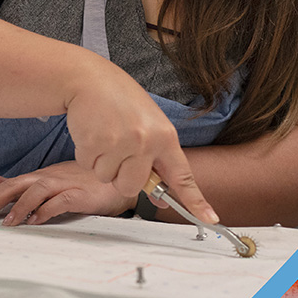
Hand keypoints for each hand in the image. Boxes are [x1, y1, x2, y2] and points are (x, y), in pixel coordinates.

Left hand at [0, 162, 136, 225]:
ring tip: (7, 223)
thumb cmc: (85, 181)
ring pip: (37, 191)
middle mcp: (50, 177)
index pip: (9, 186)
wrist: (118, 178)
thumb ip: (24, 182)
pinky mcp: (81, 193)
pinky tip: (37, 220)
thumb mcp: (52, 179)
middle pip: (16, 186)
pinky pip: (62, 200)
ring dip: (20, 206)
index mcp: (41, 176)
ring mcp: (65, 184)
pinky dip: (48, 209)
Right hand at [63, 65, 217, 222]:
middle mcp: (146, 141)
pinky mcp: (95, 144)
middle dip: (122, 176)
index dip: (196, 200)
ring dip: (102, 163)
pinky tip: (93, 133)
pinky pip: (89, 167)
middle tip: (119, 149)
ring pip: (108, 179)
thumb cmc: (121, 102)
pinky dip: (87, 155)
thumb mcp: (149, 124)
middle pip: (132, 187)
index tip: (210, 218)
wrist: (90, 80)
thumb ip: (156, 158)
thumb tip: (159, 198)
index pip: (183, 175)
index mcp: (165, 137)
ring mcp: (120, 143)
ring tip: (106, 136)